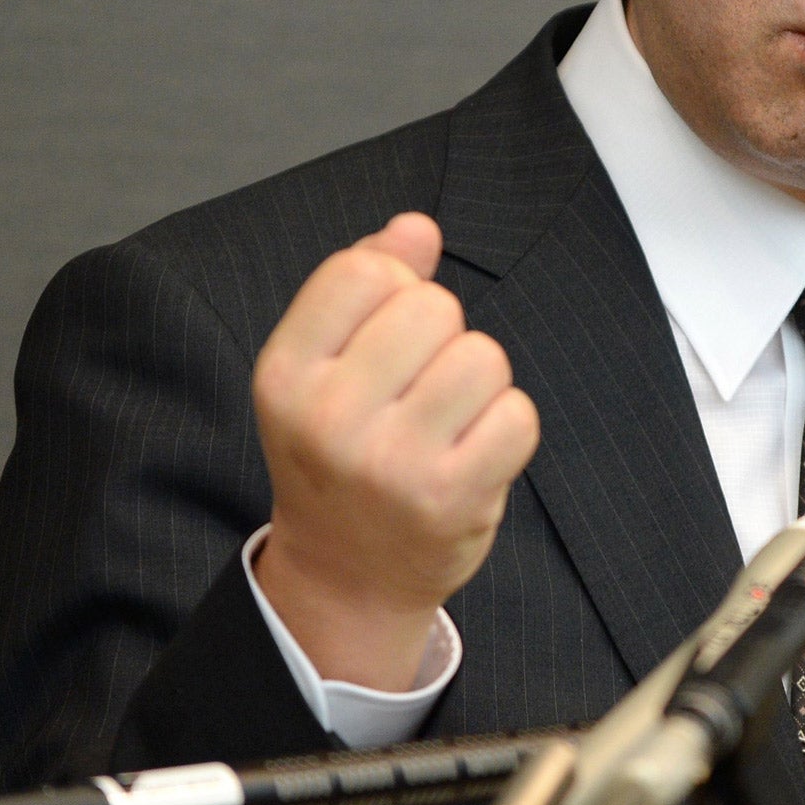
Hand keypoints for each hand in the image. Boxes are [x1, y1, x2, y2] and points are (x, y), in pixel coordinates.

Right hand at [250, 213, 539, 689]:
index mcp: (285, 375)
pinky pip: (518, 414)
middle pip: (434, 306)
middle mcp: (328, 419)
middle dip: (442, 337)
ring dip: (479, 383)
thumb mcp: (324, 367)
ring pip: (483, 356)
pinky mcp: (451, 498)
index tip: (383, 335)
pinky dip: (507, 428)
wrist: (346, 577)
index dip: (395, 288)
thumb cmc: (341, 454)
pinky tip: (471, 454)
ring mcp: (390, 464)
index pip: (364, 271)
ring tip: (444, 423)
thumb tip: (416, 226)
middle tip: (417, 391)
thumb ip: (365, 283)